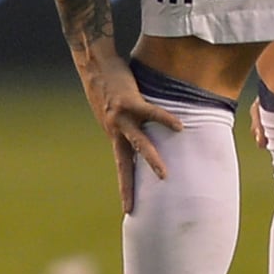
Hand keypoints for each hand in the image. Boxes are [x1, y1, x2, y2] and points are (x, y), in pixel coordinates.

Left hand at [82, 55, 182, 214]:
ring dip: (151, 160)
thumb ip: (126, 121)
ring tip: (164, 175)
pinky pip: (151, 113)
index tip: (128, 208)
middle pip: (125, 164)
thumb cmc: (107, 84)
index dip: (125, 187)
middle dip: (130, 186)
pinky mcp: (129, 101)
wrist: (94, 65)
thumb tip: (142, 128)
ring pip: (139, 143)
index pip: (122, 166)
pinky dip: (166, 120)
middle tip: (132, 208)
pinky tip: (180, 127)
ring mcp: (121, 117)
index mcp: (113, 134)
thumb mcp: (112, 109)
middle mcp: (115, 129)